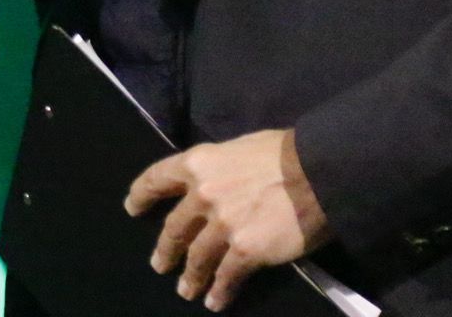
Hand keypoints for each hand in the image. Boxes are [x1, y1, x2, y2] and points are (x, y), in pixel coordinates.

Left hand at [124, 128, 330, 311]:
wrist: (318, 171)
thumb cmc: (284, 153)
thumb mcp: (239, 148)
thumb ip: (221, 168)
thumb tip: (219, 180)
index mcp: (198, 163)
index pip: (157, 179)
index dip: (141, 195)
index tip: (133, 208)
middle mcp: (203, 194)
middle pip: (175, 227)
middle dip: (166, 249)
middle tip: (160, 264)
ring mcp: (222, 225)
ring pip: (197, 257)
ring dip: (190, 277)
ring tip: (186, 290)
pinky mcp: (245, 251)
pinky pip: (226, 276)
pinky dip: (219, 291)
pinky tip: (216, 301)